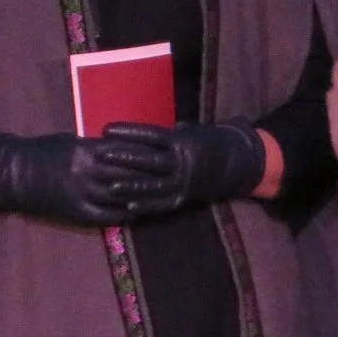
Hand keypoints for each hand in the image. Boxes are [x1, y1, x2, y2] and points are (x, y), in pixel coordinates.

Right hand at [0, 130, 150, 226]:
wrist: (14, 173)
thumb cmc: (41, 150)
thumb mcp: (70, 140)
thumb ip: (94, 146)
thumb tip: (117, 147)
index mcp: (87, 151)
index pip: (125, 152)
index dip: (144, 154)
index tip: (161, 153)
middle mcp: (88, 173)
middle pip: (128, 175)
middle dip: (149, 175)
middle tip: (170, 175)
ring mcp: (83, 194)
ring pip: (120, 196)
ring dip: (140, 196)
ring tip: (160, 196)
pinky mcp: (77, 212)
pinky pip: (107, 216)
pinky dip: (124, 214)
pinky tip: (136, 212)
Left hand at [99, 120, 268, 217]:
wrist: (236, 163)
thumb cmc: (208, 142)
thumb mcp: (190, 130)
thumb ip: (168, 132)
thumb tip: (143, 130)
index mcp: (180, 141)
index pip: (149, 135)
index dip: (128, 132)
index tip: (106, 129)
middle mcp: (181, 161)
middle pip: (148, 159)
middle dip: (124, 157)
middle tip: (101, 154)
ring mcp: (183, 182)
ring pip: (154, 185)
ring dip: (131, 186)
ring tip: (110, 187)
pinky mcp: (185, 198)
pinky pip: (164, 204)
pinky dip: (147, 206)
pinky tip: (129, 207)